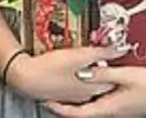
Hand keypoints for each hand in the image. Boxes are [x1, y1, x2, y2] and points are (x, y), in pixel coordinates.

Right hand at [5, 46, 124, 104]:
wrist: (25, 76)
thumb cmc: (50, 68)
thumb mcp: (81, 55)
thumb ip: (103, 53)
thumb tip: (120, 49)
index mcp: (93, 87)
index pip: (114, 79)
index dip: (116, 66)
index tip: (116, 56)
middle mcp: (85, 95)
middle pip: (101, 82)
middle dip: (102, 69)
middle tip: (101, 55)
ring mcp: (73, 95)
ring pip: (88, 83)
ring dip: (88, 72)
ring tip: (85, 59)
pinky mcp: (61, 93)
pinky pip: (74, 85)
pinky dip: (76, 76)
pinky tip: (70, 69)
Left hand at [43, 64, 145, 116]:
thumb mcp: (127, 75)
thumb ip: (105, 72)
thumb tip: (85, 71)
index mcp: (109, 107)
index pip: (78, 113)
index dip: (61, 109)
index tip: (47, 102)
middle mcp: (112, 111)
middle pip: (84, 111)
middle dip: (68, 104)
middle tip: (53, 96)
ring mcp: (120, 109)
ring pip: (94, 106)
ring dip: (81, 100)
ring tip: (68, 89)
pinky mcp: (126, 104)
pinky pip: (104, 102)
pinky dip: (94, 95)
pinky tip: (94, 85)